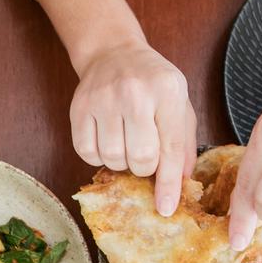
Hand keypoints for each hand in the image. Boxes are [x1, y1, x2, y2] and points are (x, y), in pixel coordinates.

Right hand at [70, 43, 196, 214]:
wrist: (113, 53)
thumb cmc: (152, 83)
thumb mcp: (179, 104)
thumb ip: (182, 143)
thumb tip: (180, 183)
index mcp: (168, 91)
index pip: (170, 148)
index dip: (168, 184)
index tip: (166, 209)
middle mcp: (135, 93)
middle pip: (140, 158)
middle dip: (144, 168)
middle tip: (144, 156)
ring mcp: (103, 99)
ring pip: (113, 159)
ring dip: (121, 162)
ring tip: (125, 144)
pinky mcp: (79, 108)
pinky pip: (87, 153)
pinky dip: (98, 156)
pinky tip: (106, 140)